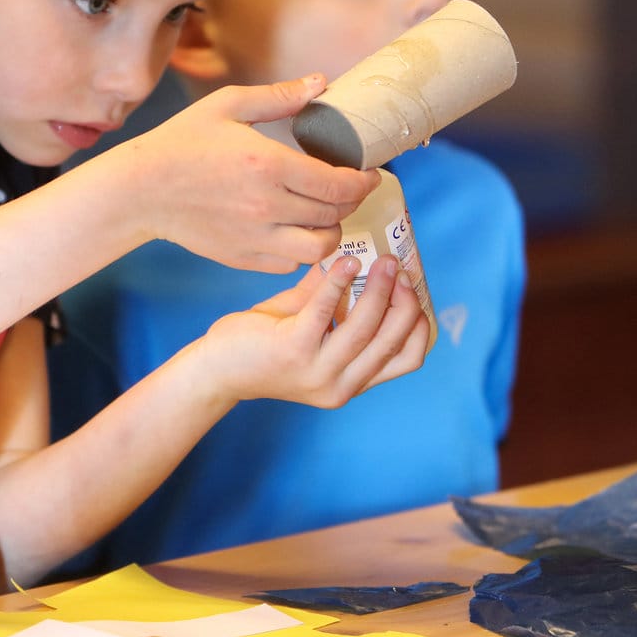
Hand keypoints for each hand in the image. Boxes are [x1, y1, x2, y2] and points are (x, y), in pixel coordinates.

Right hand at [124, 75, 376, 271]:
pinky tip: (295, 231)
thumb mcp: (226, 106)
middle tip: (349, 189)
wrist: (140, 189)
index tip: (369, 173)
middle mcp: (267, 205)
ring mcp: (255, 236)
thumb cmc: (181, 143)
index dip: (363, 180)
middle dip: (351, 201)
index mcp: (269, 164)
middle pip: (335, 214)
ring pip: (320, 248)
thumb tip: (320, 83)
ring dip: (331, 232)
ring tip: (326, 216)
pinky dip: (301, 250)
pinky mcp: (242, 256)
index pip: (339, 183)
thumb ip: (278, 96)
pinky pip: (290, 263)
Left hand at [192, 254, 430, 408]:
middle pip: (394, 342)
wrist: (216, 369)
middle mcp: (341, 385)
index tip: (415, 290)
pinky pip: (326, 310)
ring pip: (366, 328)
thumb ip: (332, 298)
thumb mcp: (307, 325)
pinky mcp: (293, 349)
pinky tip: (345, 260)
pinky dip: (338, 282)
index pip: (407, 358)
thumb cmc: (261, 345)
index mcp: (352, 382)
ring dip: (379, 289)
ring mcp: (318, 371)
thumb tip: (354, 251)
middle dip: (405, 301)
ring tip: (382, 259)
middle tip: (400, 267)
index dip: (420, 324)